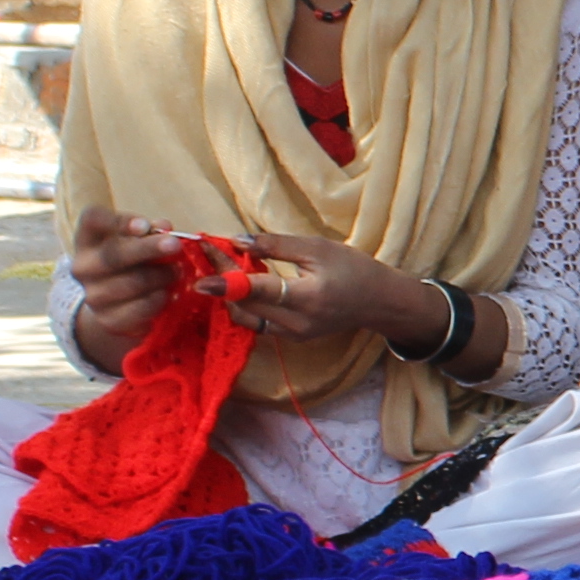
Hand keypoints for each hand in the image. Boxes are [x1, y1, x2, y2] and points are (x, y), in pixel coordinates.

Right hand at [68, 201, 181, 366]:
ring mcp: (93, 295)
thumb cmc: (131, 261)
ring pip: (131, 283)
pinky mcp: (108, 319)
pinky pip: (139, 308)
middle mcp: (83, 266)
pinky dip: (159, 299)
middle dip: (148, 249)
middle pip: (112, 255)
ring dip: (160, 276)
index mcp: (87, 239)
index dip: (117, 221)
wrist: (117, 305)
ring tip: (177, 271)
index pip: (91, 219)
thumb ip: (150, 231)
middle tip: (175, 245)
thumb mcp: (136, 241)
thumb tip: (164, 226)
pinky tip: (168, 293)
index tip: (145, 226)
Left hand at [225, 230, 428, 346]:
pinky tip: (242, 282)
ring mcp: (292, 336)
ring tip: (222, 265)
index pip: (257, 292)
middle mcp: (296, 324)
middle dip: (223, 279)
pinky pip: (257, 322)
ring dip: (230, 294)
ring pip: (247, 317)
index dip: (225, 284)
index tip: (200, 277)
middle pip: (245, 305)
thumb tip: (237, 240)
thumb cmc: (352, 269)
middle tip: (211, 252)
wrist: (378, 302)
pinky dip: (244, 303)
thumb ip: (275, 245)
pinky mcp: (290, 339)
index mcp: (307, 298)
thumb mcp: (317, 248)